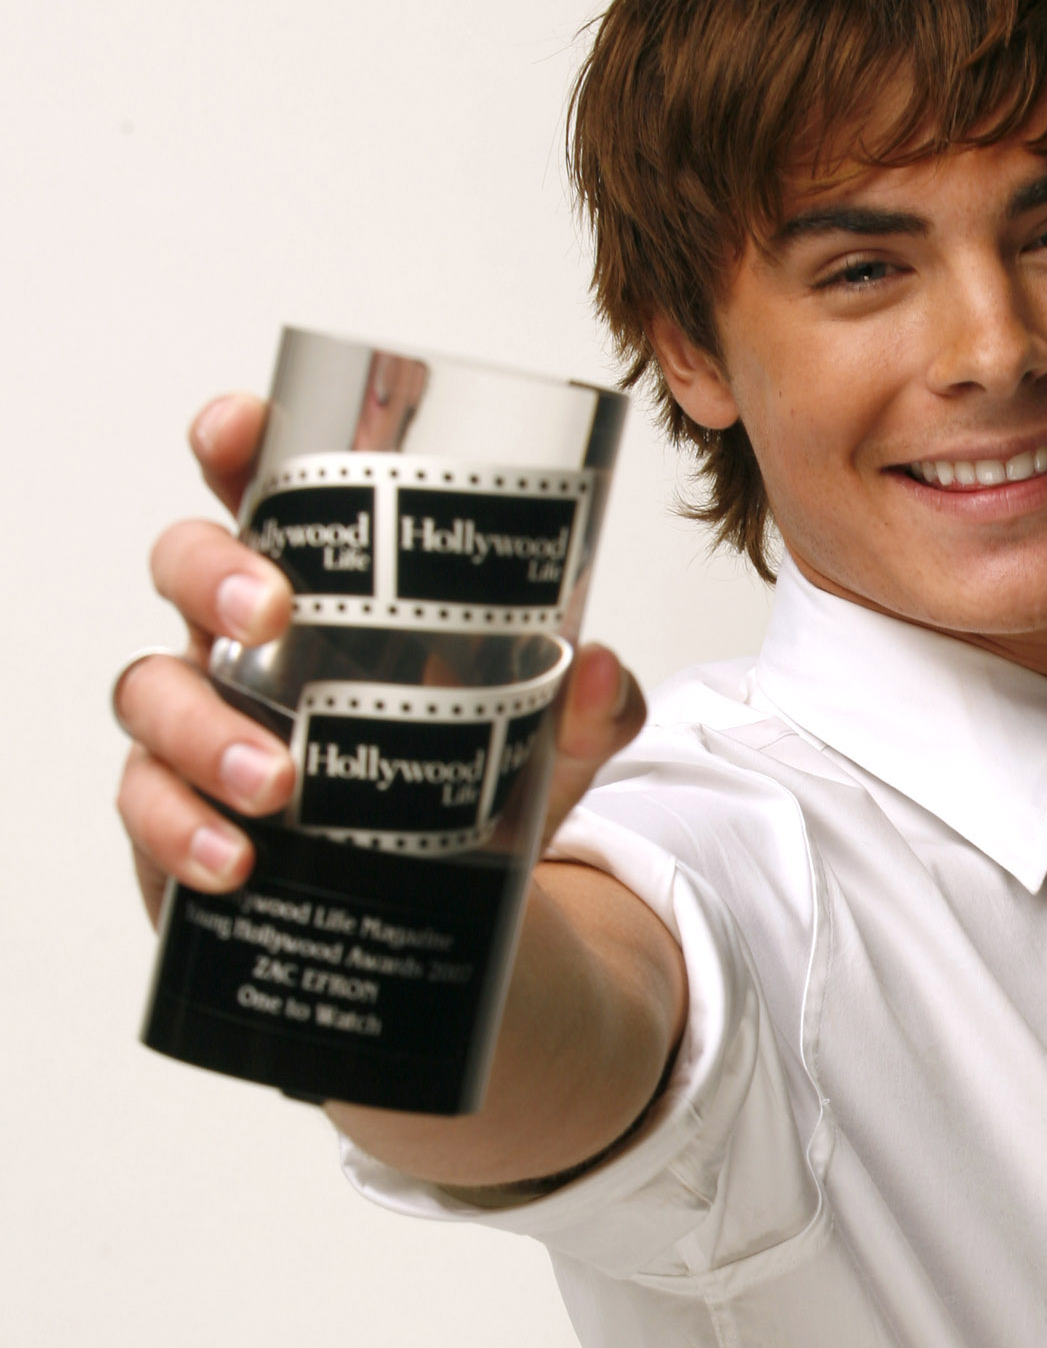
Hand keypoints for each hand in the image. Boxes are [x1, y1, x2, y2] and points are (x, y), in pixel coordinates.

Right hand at [113, 392, 646, 923]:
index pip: (260, 496)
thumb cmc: (467, 794)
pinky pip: (147, 807)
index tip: (240, 429)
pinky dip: (180, 829)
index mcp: (320, 595)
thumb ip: (584, 712)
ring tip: (275, 783)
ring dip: (201, 728)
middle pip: (182, 566)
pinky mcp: (182, 816)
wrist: (442, 918)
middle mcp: (243, 648)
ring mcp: (201, 728)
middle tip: (272, 613)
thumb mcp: (545, 752)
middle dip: (210, 573)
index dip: (233, 446)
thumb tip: (597, 670)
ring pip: (150, 690)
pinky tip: (233, 858)